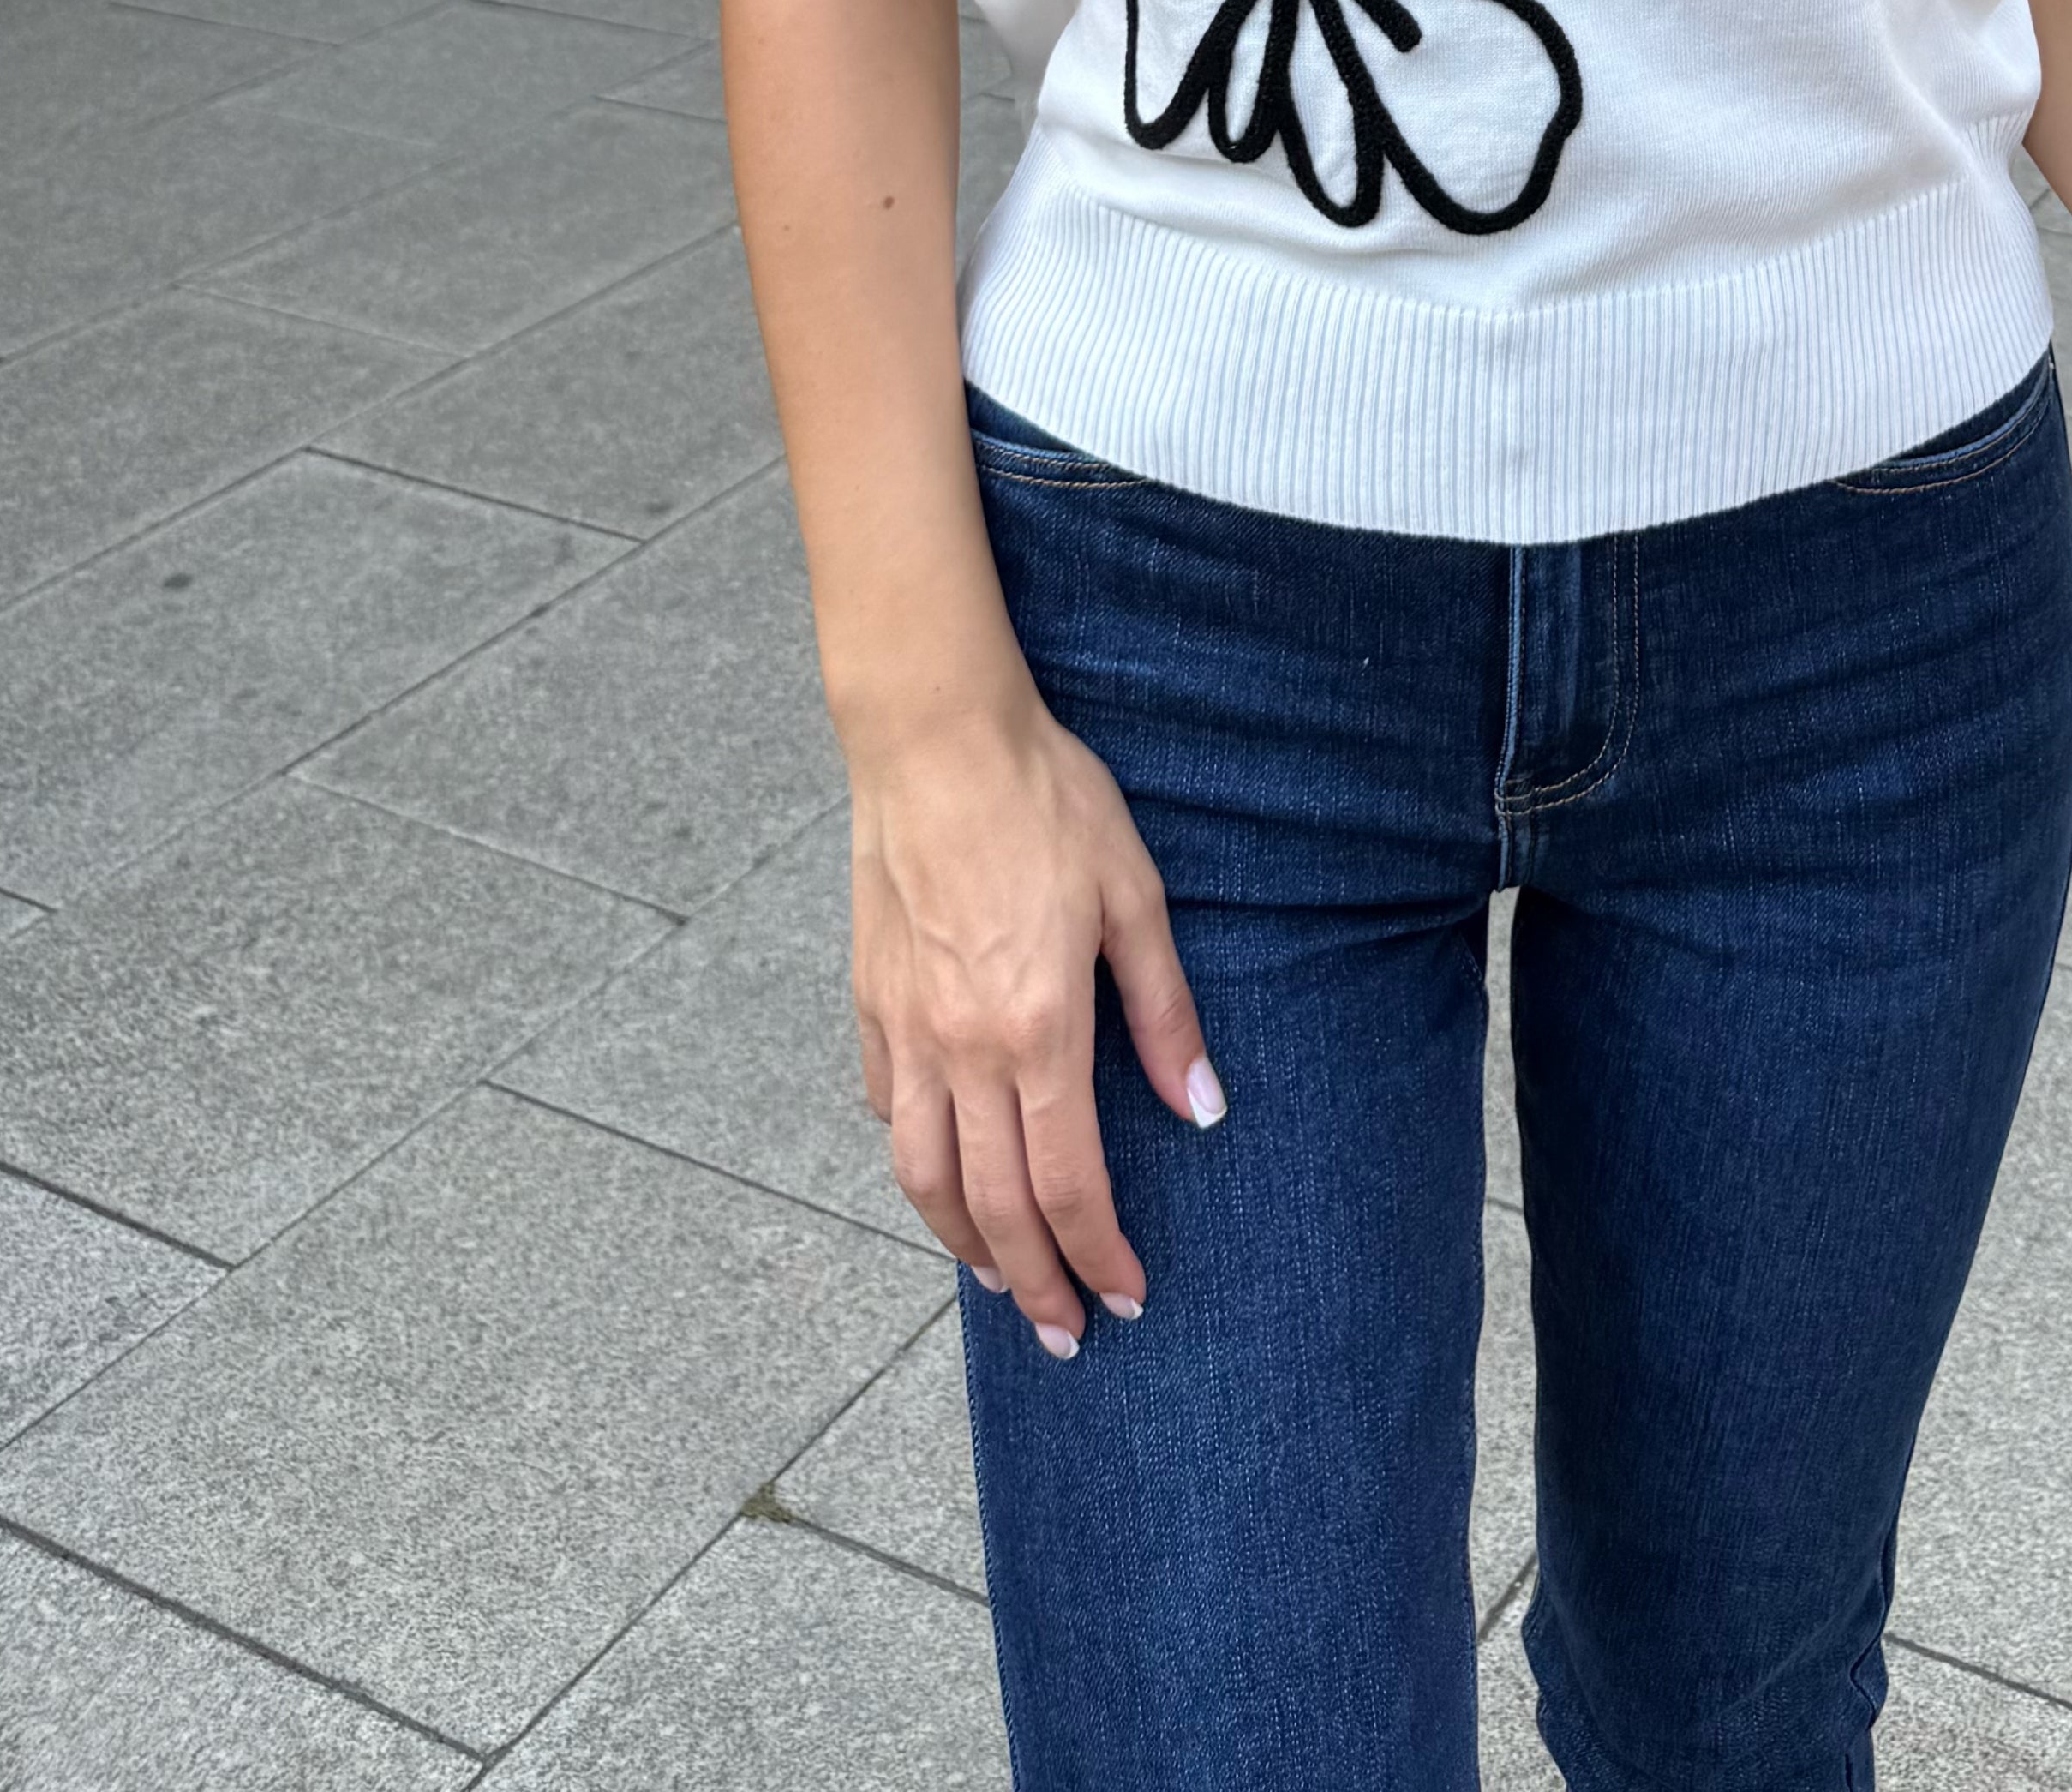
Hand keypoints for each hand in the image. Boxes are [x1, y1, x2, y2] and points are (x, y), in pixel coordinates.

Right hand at [848, 698, 1222, 1351]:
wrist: (936, 737)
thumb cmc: (1046, 801)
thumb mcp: (1134, 895)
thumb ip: (1165, 1011)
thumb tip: (1202, 1108)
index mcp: (1038, 1029)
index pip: (1068, 1184)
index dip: (1099, 1255)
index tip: (1126, 1299)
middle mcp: (961, 1049)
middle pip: (993, 1206)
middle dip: (1036, 1284)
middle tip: (1067, 1334)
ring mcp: (905, 1031)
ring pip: (922, 1177)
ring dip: (963, 1244)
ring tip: (1000, 1281)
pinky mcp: (869, 1002)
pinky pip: (884, 1109)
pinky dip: (914, 1160)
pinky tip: (940, 1171)